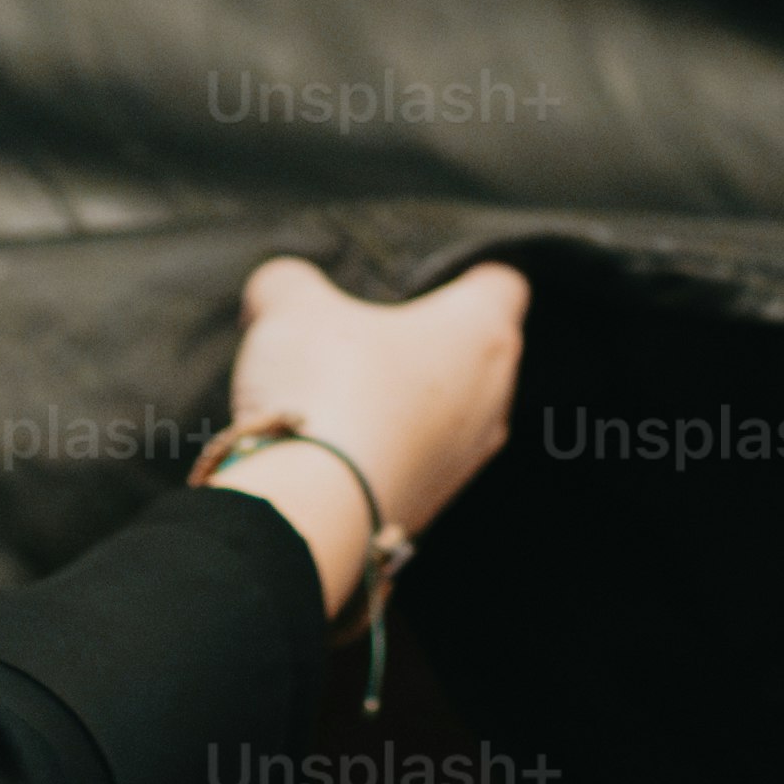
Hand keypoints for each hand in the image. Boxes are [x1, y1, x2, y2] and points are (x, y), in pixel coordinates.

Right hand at [217, 255, 527, 621]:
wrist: (316, 510)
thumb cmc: (326, 386)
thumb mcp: (292, 307)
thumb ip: (289, 282)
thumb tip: (279, 290)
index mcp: (482, 330)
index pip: (504, 284)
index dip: (464, 273)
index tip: (423, 278)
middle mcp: (493, 394)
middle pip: (477, 349)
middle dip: (428, 339)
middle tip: (367, 330)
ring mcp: (468, 457)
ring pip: (451, 410)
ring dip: (407, 400)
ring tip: (344, 390)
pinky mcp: (434, 504)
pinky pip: (420, 459)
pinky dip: (389, 447)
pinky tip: (337, 445)